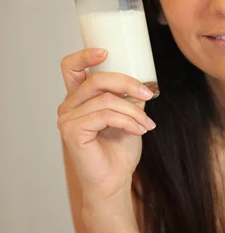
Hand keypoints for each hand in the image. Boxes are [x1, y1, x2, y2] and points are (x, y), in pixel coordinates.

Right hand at [57, 48, 155, 210]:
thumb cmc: (119, 152)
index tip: (106, 51)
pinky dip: (127, 120)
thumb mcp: (128, 116)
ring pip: (105, 99)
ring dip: (133, 110)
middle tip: (148, 94)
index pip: (71, 67)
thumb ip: (128, 97)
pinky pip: (105, 114)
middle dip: (126, 83)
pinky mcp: (72, 131)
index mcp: (78, 99)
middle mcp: (68, 106)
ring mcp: (67, 119)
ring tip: (147, 124)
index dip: (85, 54)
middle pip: (95, 79)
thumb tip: (142, 82)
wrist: (114, 182)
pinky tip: (139, 130)